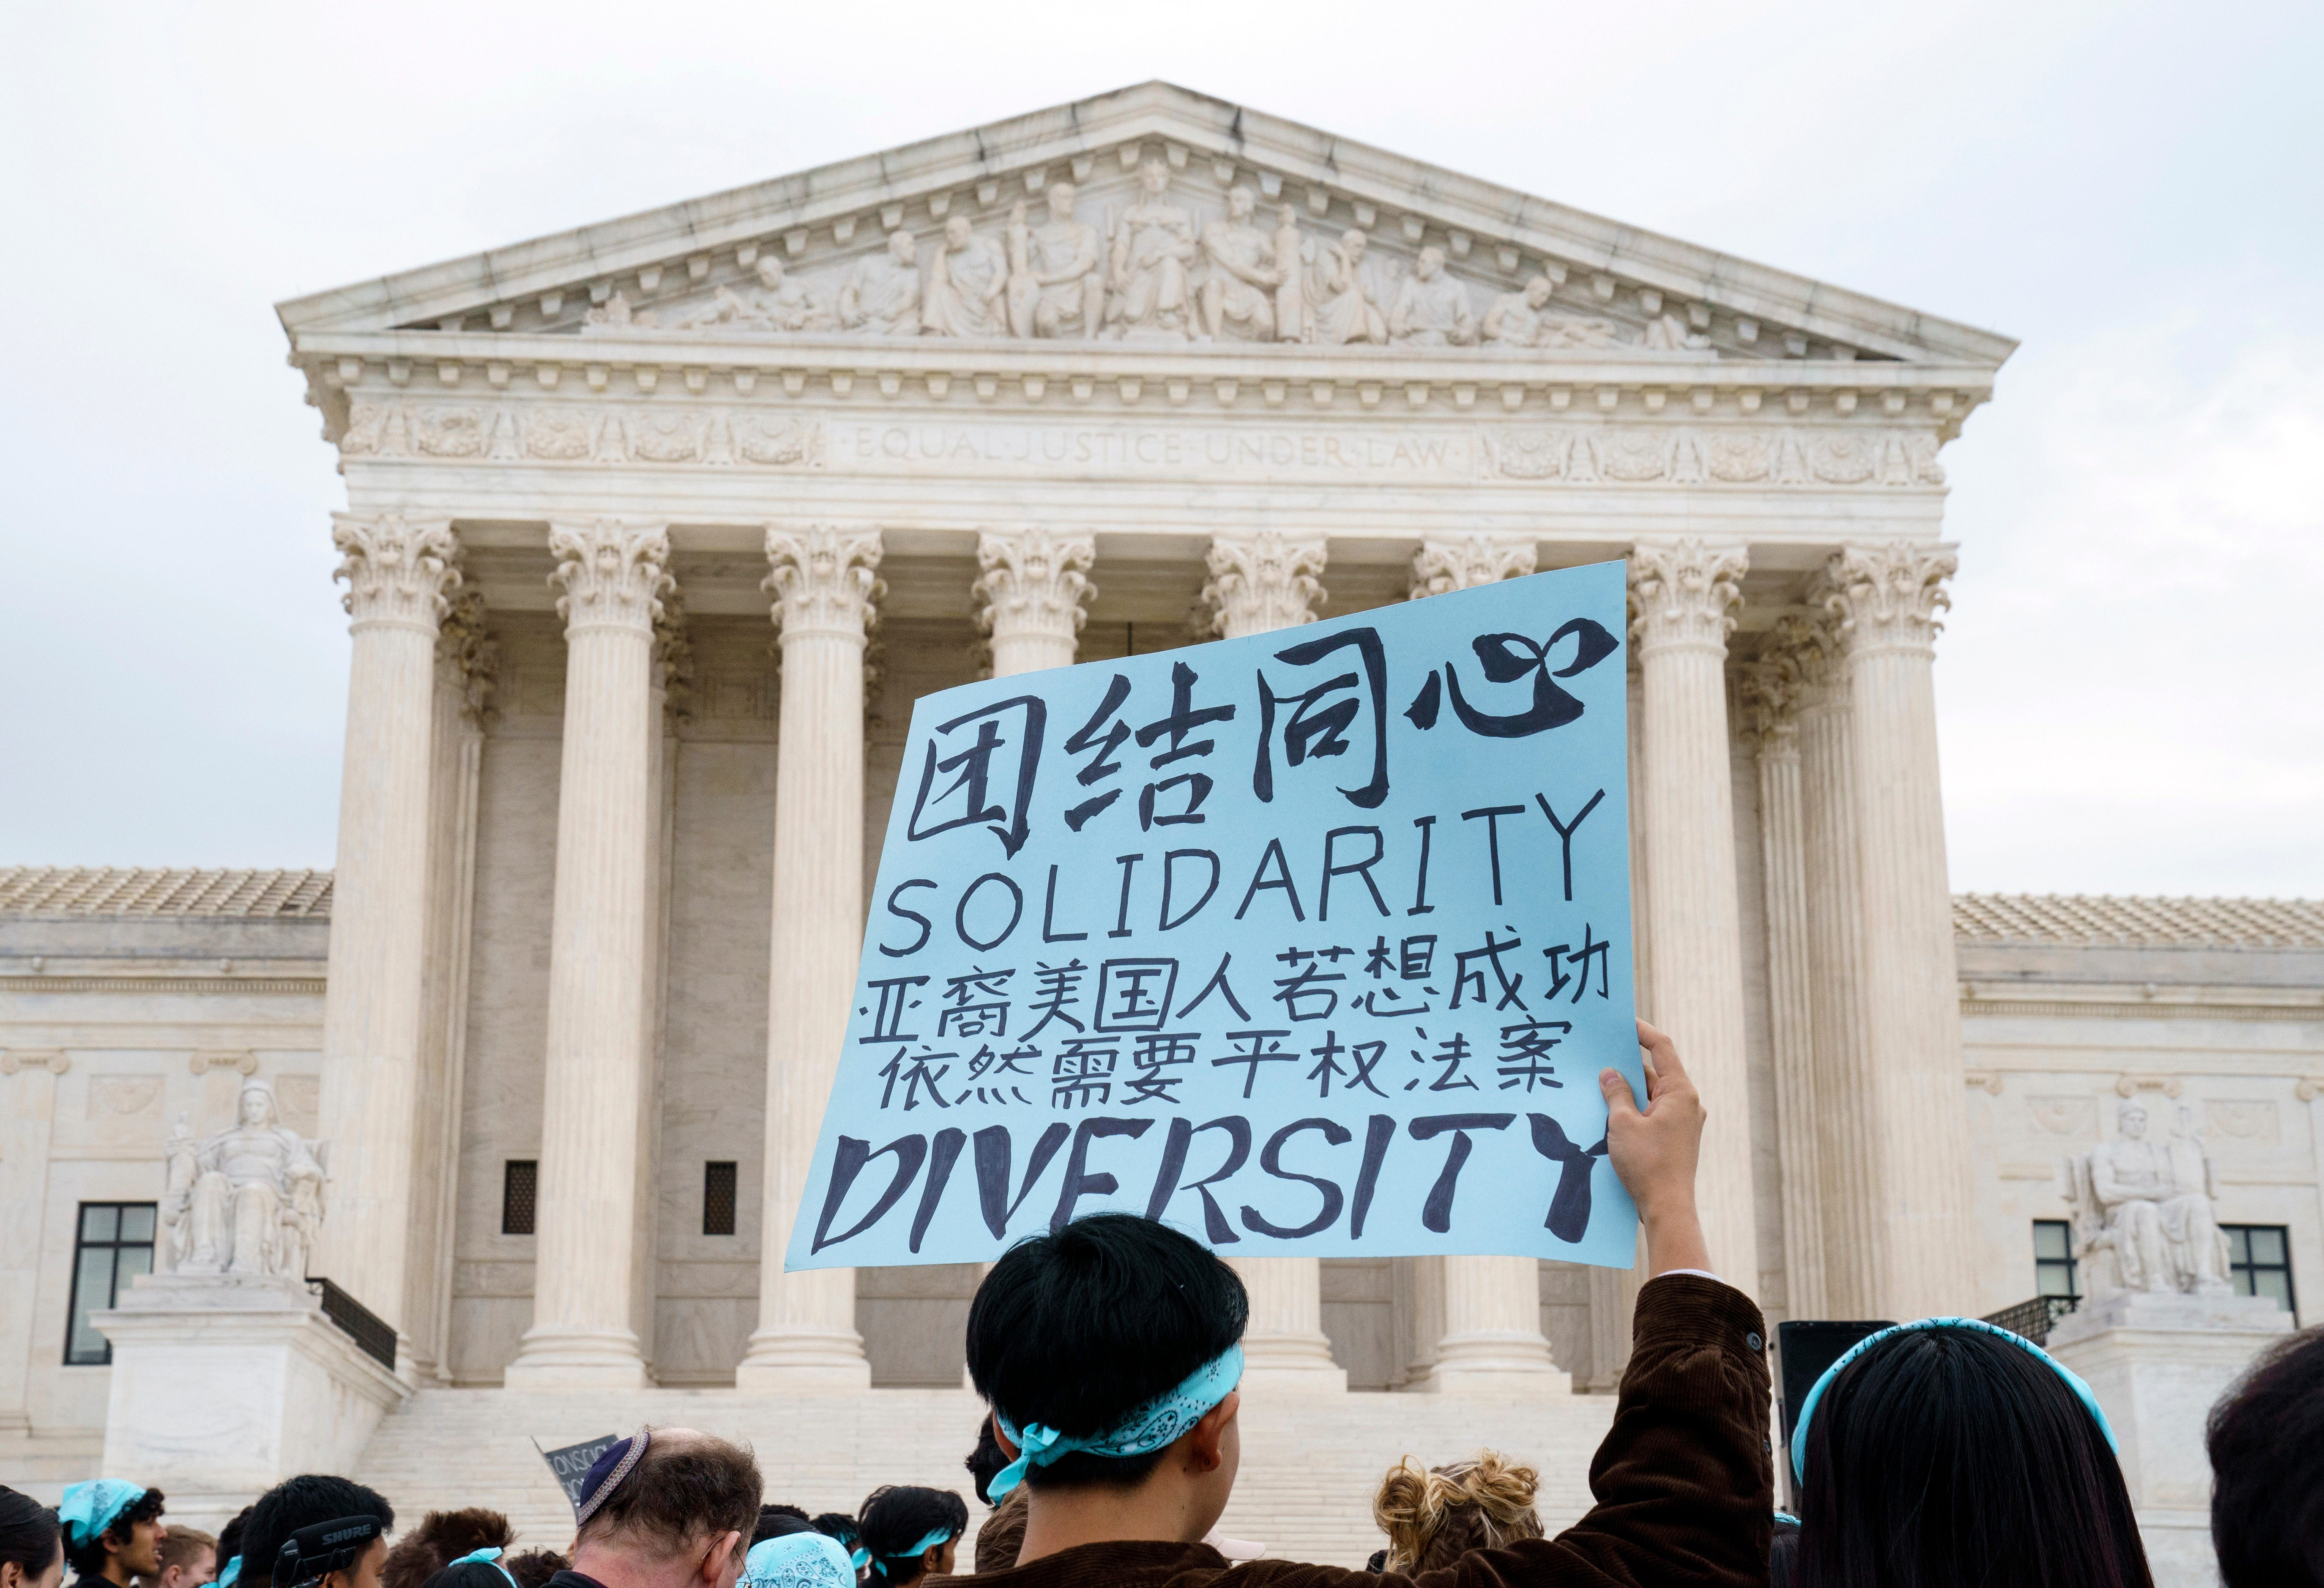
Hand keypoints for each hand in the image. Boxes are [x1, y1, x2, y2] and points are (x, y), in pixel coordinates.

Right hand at [1601, 1019, 1711, 1275]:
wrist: (1667, 1208)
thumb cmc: (1648, 1165)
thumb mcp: (1623, 1124)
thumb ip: (1616, 1093)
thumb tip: (1609, 1073)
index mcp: (1680, 1093)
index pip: (1662, 1048)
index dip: (1641, 1031)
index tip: (1622, 1022)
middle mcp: (1687, 1104)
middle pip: (1655, 1073)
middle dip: (1626, 1066)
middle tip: (1598, 1057)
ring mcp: (1683, 1123)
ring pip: (1651, 1096)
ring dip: (1627, 1092)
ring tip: (1598, 1090)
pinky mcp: (1675, 1139)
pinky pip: (1652, 1114)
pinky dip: (1633, 1111)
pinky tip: (1609, 1116)